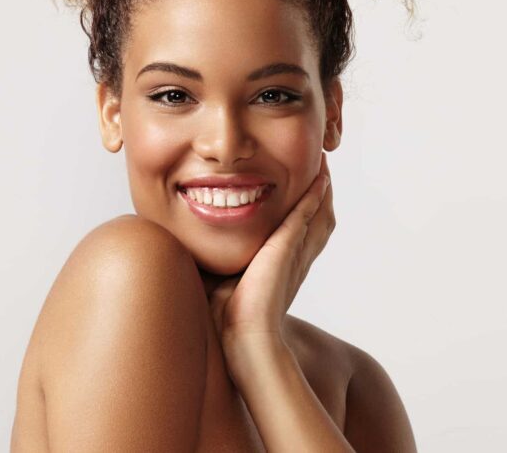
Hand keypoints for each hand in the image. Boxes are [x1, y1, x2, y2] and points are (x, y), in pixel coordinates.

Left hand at [204, 153, 334, 353]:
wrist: (244, 340)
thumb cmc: (228, 321)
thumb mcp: (221, 282)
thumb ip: (213, 265)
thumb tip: (183, 255)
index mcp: (284, 267)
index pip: (303, 232)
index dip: (308, 211)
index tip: (305, 190)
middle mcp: (297, 258)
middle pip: (320, 219)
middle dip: (321, 194)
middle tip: (322, 169)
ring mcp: (296, 251)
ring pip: (319, 213)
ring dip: (322, 189)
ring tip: (323, 166)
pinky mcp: (288, 246)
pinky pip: (307, 213)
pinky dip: (314, 195)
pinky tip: (317, 179)